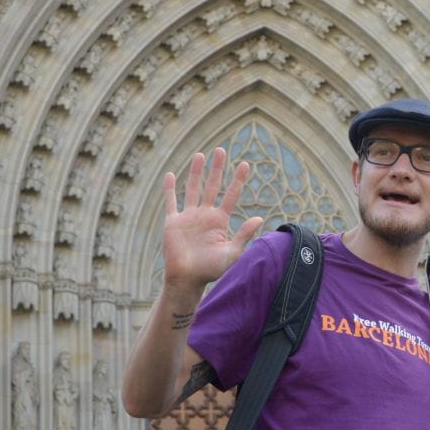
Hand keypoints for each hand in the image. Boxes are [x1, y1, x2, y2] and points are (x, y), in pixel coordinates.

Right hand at [161, 148, 262, 292]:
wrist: (188, 279)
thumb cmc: (211, 270)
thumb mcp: (232, 252)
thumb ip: (244, 235)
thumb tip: (260, 218)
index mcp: (220, 221)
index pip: (231, 195)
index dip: (238, 180)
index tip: (245, 164)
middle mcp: (205, 215)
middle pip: (212, 186)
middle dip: (217, 168)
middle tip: (221, 150)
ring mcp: (188, 217)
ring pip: (192, 188)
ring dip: (196, 172)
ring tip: (201, 154)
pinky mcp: (173, 222)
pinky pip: (171, 201)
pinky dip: (170, 188)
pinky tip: (171, 174)